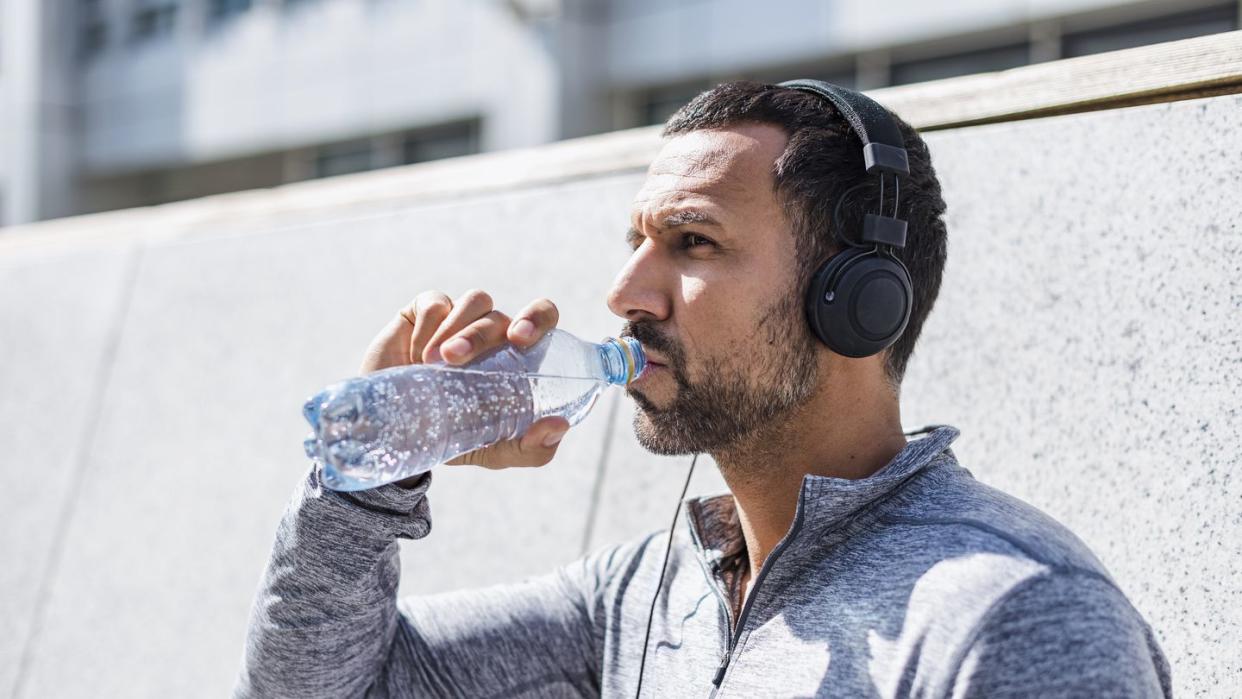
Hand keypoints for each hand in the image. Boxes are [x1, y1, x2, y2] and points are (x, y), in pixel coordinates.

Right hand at [360, 289, 570, 473]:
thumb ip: (532, 448)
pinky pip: (436, 304)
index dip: (537, 317)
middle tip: (459, 355)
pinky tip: (416, 357)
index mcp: (519, 356)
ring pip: (473, 304)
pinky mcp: (426, 311)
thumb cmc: (456, 436)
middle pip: (503, 313)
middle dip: (484, 331)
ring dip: (454, 332)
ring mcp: (461, 318)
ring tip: (433, 364)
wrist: (398, 435)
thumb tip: (559, 426)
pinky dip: (427, 328)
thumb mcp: (495, 452)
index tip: (520, 339)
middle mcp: (494, 332)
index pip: (542, 318)